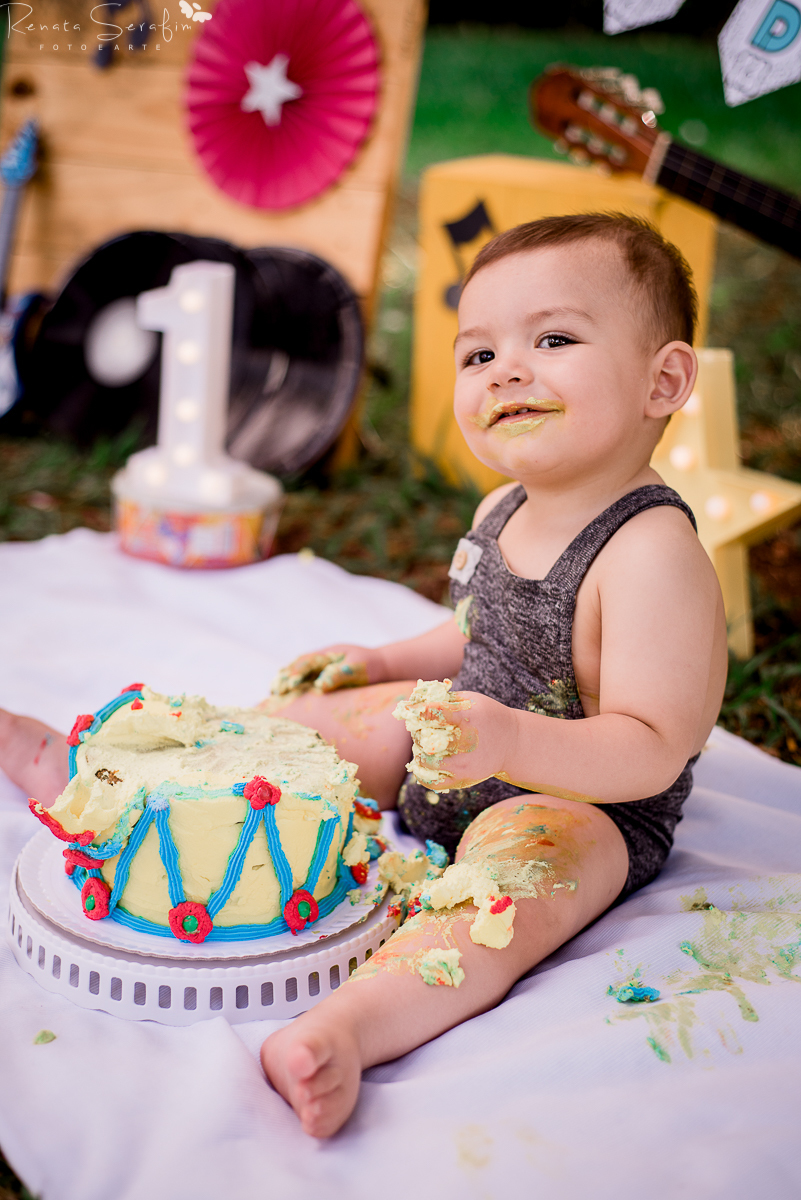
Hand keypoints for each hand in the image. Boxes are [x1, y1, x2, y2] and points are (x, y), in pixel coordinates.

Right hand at [271, 645, 385, 695]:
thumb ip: (340, 674)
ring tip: (273, 693)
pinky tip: (285, 699)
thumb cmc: (371, 667)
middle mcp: (320, 660)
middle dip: (284, 677)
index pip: (307, 662)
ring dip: (284, 681)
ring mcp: (320, 669)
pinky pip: (304, 683)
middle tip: (274, 690)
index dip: (296, 672)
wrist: (382, 668)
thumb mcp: (358, 669)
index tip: (288, 686)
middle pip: (296, 666)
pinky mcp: (321, 680)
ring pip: (296, 673)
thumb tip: (320, 684)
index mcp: (328, 654)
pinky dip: (293, 689)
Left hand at [394, 681, 514, 789]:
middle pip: (426, 738)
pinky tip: (420, 763)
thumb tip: (417, 698)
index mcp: (468, 718)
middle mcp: (466, 743)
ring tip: (421, 745)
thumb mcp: (473, 699)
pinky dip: (421, 774)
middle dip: (416, 731)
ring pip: (426, 761)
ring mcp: (464, 764)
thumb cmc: (488, 716)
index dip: (417, 711)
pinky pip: (434, 782)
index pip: (435, 713)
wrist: (513, 743)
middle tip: (416, 728)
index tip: (407, 709)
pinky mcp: (463, 779)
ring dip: (418, 751)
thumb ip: (447, 697)